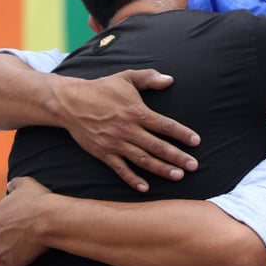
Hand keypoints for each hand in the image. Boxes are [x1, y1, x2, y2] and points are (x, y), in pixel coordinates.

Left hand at [0, 177, 52, 265]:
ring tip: (20, 258)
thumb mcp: (25, 184)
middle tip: (14, 247)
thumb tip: (10, 186)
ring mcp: (1, 252)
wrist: (49, 219)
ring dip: (7, 262)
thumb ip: (14, 185)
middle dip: (0, 250)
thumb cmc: (38, 201)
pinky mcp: (10, 263)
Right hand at [55, 70, 199, 191]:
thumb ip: (149, 77)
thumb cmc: (101, 88)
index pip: (164, 125)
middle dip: (177, 156)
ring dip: (161, 169)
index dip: (181, 133)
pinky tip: (145, 188)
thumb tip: (170, 80)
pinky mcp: (104, 153)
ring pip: (142, 160)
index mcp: (136, 111)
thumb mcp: (126, 77)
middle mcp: (128, 129)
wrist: (70, 102)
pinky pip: (120, 169)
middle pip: (157, 146)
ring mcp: (115, 143)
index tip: (196, 141)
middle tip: (194, 166)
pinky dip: (132, 179)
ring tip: (178, 176)